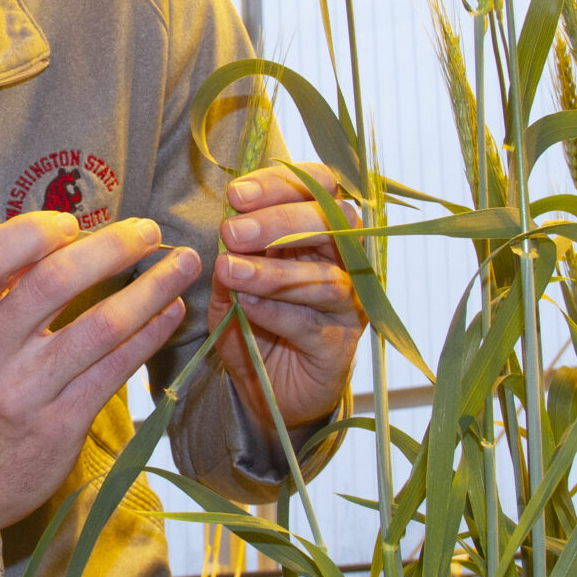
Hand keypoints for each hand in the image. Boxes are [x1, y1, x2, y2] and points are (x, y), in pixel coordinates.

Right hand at [0, 213, 201, 576]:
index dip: (33, 230)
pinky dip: (151, 334)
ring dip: (151, 289)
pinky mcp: (61, 424)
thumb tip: (60, 234)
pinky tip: (171, 313)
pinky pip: (117, 369)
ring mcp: (24, 393)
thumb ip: (2, 290)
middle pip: (53, 282)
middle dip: (112, 247)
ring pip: (100, 326)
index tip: (73, 223)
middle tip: (148, 231)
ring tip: (181, 265)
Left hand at [212, 164, 367, 440]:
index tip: (235, 195)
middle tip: (231, 231)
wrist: (271, 391)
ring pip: (325, 276)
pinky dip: (278, 311)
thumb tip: (227, 233)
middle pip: (331, 223)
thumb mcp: (232, 285)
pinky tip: (248, 305)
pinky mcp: (342, 343)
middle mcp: (343, 261)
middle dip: (278, 221)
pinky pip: (313, 322)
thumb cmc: (255, 326)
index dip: (279, 185)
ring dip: (273, 272)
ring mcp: (349, 302)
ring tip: (230, 270)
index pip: (316, 189)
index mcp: (318, 233)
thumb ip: (232, 257)